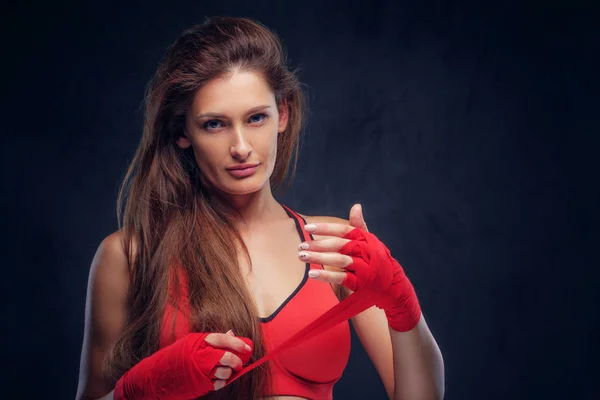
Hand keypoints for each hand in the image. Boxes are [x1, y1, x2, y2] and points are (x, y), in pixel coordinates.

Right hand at [114, 330, 252, 399]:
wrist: (153, 377)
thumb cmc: (173, 358)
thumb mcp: (190, 344)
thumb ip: (211, 341)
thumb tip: (231, 334)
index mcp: (196, 341)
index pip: (221, 339)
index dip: (236, 343)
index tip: (247, 347)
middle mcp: (198, 355)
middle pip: (225, 356)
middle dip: (236, 360)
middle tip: (241, 362)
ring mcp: (198, 371)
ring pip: (223, 371)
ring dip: (229, 372)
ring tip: (229, 371)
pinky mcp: (199, 385)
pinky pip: (217, 384)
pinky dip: (222, 382)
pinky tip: (220, 380)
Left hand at [299, 204, 420, 330]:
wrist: (393, 285)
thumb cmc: (377, 259)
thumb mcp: (370, 241)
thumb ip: (359, 225)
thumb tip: (356, 205)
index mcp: (365, 239)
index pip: (344, 230)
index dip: (326, 228)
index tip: (307, 227)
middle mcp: (366, 252)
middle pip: (340, 245)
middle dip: (319, 244)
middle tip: (301, 246)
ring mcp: (364, 268)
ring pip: (340, 260)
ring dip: (320, 258)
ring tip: (303, 257)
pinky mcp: (361, 283)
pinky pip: (342, 278)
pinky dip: (326, 276)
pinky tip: (312, 274)